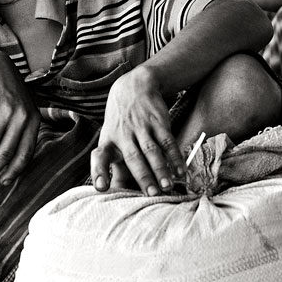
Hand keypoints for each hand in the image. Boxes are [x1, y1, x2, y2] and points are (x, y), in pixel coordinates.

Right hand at [0, 49, 39, 185]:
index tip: (3, 182)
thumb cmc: (4, 91)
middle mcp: (21, 118)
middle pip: (5, 154)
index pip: (25, 153)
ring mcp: (3, 113)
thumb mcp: (21, 109)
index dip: (13, 171)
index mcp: (33, 120)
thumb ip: (20, 131)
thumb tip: (8, 163)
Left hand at [90, 66, 184, 194]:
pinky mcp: (157, 122)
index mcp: (108, 141)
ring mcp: (141, 127)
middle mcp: (123, 135)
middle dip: (143, 177)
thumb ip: (113, 161)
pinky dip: (175, 157)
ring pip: (152, 151)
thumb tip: (114, 189)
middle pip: (133, 158)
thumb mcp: (110, 137)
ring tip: (167, 187)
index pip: (99, 158)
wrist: (133, 87)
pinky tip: (181, 171)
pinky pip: (168, 141)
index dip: (100, 172)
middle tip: (152, 194)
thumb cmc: (120, 122)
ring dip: (161, 169)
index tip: (101, 187)